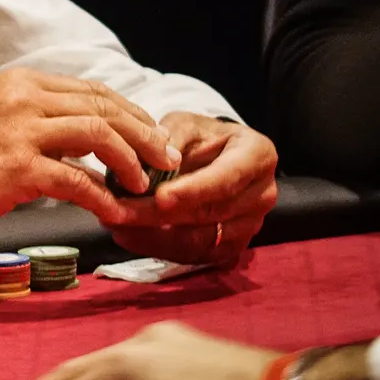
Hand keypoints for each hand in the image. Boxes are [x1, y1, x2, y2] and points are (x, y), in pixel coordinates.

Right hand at [0, 68, 181, 233]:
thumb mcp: (5, 122)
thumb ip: (47, 121)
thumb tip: (100, 138)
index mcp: (24, 84)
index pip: (93, 91)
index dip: (132, 113)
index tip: (154, 137)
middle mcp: (25, 98)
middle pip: (103, 108)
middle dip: (144, 135)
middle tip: (166, 160)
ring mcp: (22, 132)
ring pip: (98, 135)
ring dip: (130, 162)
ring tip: (142, 185)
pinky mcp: (19, 168)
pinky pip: (77, 181)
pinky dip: (103, 199)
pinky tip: (114, 213)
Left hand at [106, 114, 277, 265]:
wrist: (215, 156)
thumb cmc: (200, 136)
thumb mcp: (185, 124)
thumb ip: (171, 137)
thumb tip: (155, 153)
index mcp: (257, 155)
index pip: (226, 178)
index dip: (193, 190)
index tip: (160, 197)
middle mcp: (262, 194)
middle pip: (210, 213)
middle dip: (161, 216)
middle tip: (121, 212)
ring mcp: (251, 224)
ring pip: (202, 240)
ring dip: (155, 237)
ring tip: (118, 225)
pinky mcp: (233, 246)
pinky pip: (197, 255)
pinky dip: (161, 248)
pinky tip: (130, 236)